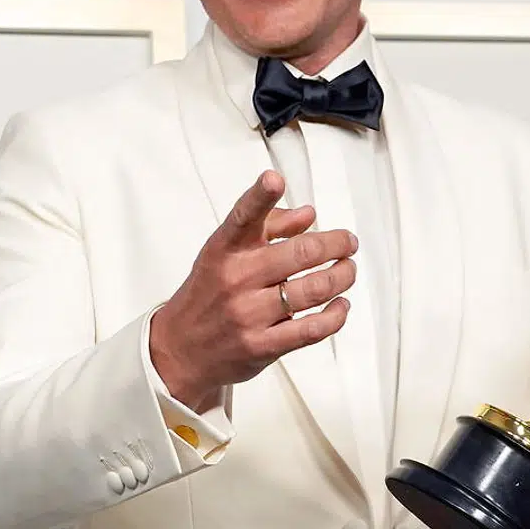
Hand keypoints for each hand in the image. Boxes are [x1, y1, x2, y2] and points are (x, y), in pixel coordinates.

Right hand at [149, 170, 355, 411]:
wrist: (181, 349)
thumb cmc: (209, 293)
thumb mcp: (225, 253)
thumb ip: (267, 226)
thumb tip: (308, 214)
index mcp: (225, 249)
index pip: (243, 216)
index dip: (259, 196)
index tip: (273, 179)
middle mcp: (236, 278)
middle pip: (301, 253)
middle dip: (337, 244)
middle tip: (348, 243)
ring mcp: (248, 314)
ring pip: (314, 289)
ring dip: (342, 276)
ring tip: (347, 270)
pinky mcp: (261, 346)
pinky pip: (311, 329)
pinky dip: (335, 315)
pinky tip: (340, 306)